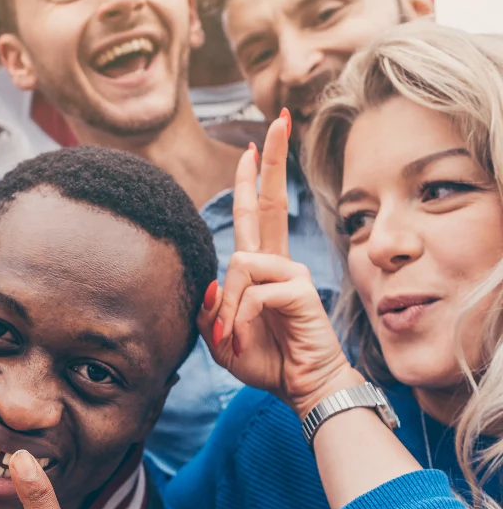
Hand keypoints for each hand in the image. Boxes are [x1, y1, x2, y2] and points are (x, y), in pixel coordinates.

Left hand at [199, 112, 359, 418]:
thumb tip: (210, 280)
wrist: (299, 388)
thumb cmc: (264, 359)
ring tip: (231, 337)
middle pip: (272, 202)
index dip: (253, 181)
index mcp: (260, 266)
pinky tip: (246, 335)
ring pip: (240, 264)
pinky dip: (240, 316)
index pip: (256, 213)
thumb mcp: (219, 336)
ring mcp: (291, 273)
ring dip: (225, 306)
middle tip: (278, 120)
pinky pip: (254, 291)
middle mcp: (277, 262)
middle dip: (272, 162)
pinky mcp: (300, 290)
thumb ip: (208, 309)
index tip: (250, 147)